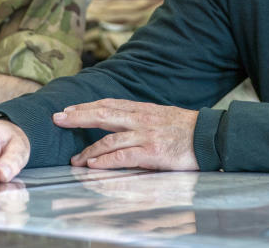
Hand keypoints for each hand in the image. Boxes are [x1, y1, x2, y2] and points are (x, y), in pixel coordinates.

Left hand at [53, 99, 198, 170]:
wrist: (210, 136)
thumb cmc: (187, 129)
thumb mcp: (162, 116)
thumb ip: (142, 119)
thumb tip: (124, 123)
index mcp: (142, 110)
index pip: (109, 104)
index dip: (87, 107)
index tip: (69, 110)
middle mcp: (140, 119)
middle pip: (103, 114)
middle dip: (78, 117)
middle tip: (58, 118)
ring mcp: (145, 135)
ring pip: (109, 138)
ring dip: (88, 149)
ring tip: (74, 159)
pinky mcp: (152, 151)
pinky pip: (123, 156)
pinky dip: (105, 160)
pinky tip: (93, 164)